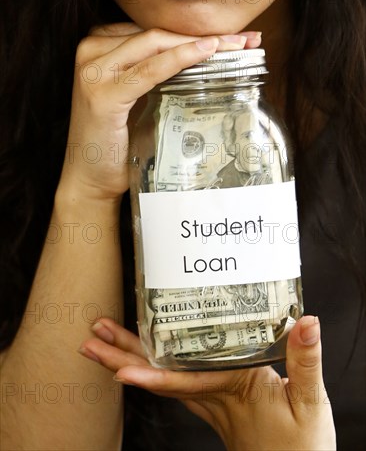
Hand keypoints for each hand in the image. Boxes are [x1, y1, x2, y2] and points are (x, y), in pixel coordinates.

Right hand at [57, 24, 261, 201]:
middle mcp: (91, 51)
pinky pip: (150, 69)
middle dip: (206, 35)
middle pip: (158, 33)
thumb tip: (206, 60)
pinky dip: (180, 59)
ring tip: (237, 47)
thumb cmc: (117, 141)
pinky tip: (206, 53)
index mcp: (100, 46)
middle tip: (246, 41)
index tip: (235, 37)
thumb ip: (156, 74)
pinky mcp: (102, 93)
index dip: (195, 30)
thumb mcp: (138, 98)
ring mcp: (93, 70)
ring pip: (156, 44)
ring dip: (200, 44)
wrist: (89, 178)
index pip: (155, 31)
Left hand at [78, 316, 335, 450]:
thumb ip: (305, 361)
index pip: (186, 382)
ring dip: (130, 360)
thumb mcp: (311, 402)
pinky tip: (141, 358)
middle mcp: (214, 396)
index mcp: (234, 389)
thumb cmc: (301, 445)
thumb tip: (305, 322)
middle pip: (160, 377)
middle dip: (123, 358)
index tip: (120, 369)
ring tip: (101, 342)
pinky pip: (175, 384)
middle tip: (91, 339)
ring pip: (162, 378)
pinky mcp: (213, 403)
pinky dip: (153, 368)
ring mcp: (210, 402)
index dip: (153, 376)